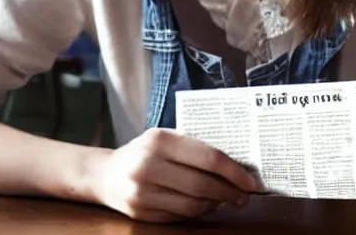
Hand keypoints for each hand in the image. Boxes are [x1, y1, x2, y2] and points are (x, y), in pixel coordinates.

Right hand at [91, 128, 256, 222]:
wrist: (105, 174)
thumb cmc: (143, 153)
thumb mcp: (163, 140)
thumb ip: (192, 148)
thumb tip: (235, 167)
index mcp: (158, 140)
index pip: (208, 157)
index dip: (234, 172)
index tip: (251, 181)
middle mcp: (148, 164)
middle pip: (202, 184)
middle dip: (229, 192)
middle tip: (244, 195)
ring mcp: (143, 191)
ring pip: (193, 204)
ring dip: (215, 204)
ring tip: (225, 199)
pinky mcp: (141, 211)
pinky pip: (181, 215)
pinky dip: (198, 211)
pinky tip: (204, 205)